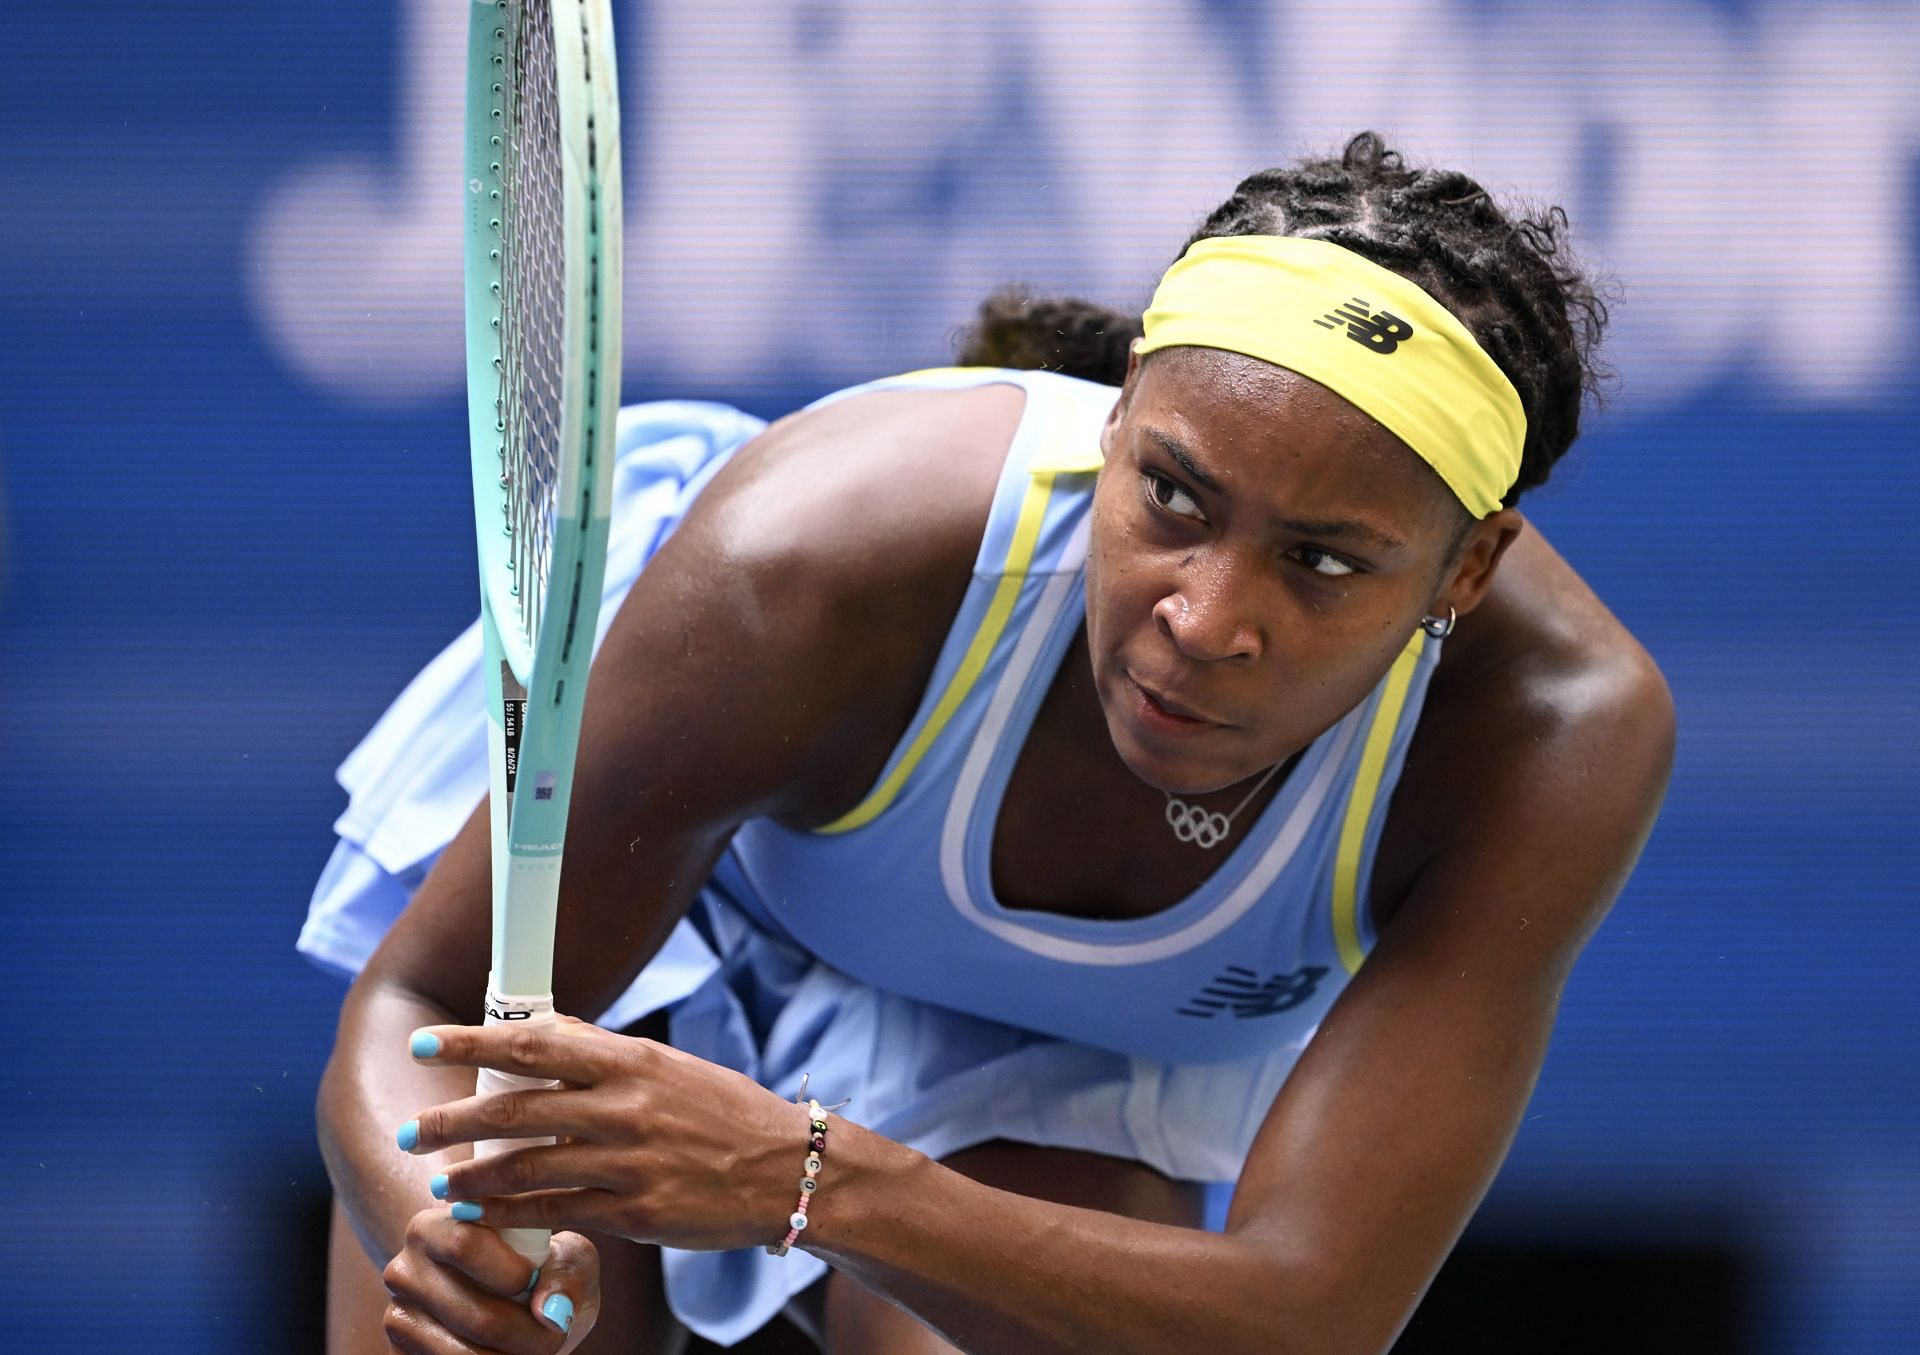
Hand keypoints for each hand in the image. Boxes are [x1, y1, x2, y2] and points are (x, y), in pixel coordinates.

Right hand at [381, 1208, 598, 1353]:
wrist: (518, 1307)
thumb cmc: (543, 1270)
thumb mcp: (566, 1257)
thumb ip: (568, 1274)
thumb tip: (551, 1313)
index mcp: (434, 1226)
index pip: (465, 1245)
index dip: (513, 1273)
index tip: (538, 1282)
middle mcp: (404, 1270)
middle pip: (476, 1315)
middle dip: (532, 1334)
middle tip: (556, 1332)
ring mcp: (398, 1318)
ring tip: (540, 1344)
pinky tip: (509, 1353)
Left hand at [398, 1014, 811, 1252]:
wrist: (787, 1170)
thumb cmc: (727, 1113)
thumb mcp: (670, 1068)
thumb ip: (607, 1056)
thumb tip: (546, 1034)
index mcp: (633, 1062)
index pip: (536, 1043)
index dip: (473, 1042)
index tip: (426, 1043)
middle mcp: (627, 1108)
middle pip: (517, 1108)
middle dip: (454, 1119)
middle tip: (415, 1128)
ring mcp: (630, 1163)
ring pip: (527, 1168)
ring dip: (474, 1176)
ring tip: (442, 1181)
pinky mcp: (637, 1214)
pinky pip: (557, 1213)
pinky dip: (510, 1216)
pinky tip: (480, 1216)